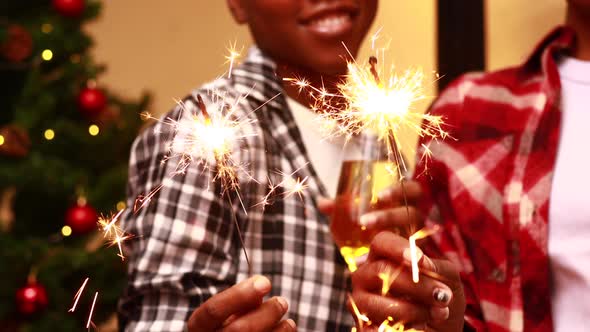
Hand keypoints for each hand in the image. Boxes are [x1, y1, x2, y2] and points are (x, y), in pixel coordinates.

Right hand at [187, 275, 295, 331]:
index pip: (213, 310)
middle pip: (238, 330)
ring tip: (288, 321)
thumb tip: (259, 287)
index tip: (265, 282)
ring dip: (279, 330)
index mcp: (199, 327)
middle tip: (282, 302)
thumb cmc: (226, 327)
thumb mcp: (225, 313)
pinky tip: (286, 330)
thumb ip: (239, 301)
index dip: (239, 294)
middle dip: (266, 313)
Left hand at [319, 181, 423, 266]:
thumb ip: (345, 208)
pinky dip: (390, 263)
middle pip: (413, 214)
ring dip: (390, 242)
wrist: (395, 259)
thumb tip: (321, 203)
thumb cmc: (379, 229)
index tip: (379, 195)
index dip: (398, 191)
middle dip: (388, 216)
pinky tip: (365, 265)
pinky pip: (413, 261)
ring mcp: (421, 242)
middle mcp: (418, 222)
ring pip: (415, 238)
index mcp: (408, 204)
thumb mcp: (364, 215)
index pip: (413, 191)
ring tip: (367, 249)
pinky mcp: (419, 260)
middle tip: (363, 221)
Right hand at [350, 231, 464, 330]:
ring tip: (437, 315)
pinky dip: (404, 328)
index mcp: (383, 257)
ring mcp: (361, 303)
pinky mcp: (364, 326)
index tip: (418, 259)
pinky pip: (378, 327)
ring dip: (413, 311)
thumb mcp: (448, 280)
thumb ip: (437, 267)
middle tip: (443, 296)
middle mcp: (366, 277)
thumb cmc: (440, 300)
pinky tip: (419, 328)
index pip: (381, 242)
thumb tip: (421, 263)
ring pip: (378, 303)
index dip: (397, 247)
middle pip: (381, 270)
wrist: (440, 331)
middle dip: (417, 285)